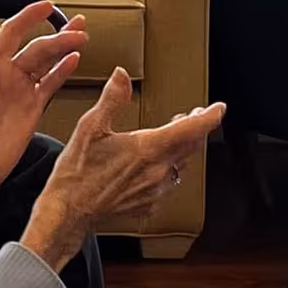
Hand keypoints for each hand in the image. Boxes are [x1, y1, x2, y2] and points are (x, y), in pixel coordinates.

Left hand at [0, 3, 88, 232]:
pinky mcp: (32, 107)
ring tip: (82, 35)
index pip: (11, 34)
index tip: (45, 6)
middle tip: (78, 28)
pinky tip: (75, 60)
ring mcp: (21, 90)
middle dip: (57, 36)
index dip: (27, 18)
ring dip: (63, 48)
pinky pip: (50, 84)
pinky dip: (62, 71)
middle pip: (36, 48)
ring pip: (46, 62)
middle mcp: (8, 76)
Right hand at [22, 75, 224, 271]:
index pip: (192, 130)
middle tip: (194, 116)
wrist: (68, 211)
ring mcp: (156, 191)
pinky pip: (168, 184)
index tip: (218, 108)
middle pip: (191, 146)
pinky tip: (154, 165)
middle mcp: (158, 171)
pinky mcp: (150, 205)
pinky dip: (167, 170)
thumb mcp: (90, 127)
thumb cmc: (76, 172)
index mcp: (148, 148)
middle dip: (196, 128)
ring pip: (181, 166)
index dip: (210, 117)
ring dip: (182, 149)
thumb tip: (121, 75)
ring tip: (172, 137)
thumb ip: (112, 98)